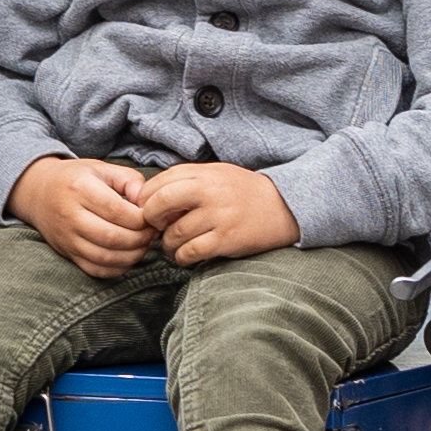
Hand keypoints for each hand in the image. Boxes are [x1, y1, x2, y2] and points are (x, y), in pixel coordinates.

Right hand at [9, 154, 152, 277]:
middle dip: (140, 239)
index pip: (117, 211)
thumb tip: (147, 201)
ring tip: (143, 244)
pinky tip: (128, 256)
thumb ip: (129, 180)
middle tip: (152, 233)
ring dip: (132, 256)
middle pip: (112, 237)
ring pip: (105, 257)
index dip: (141, 219)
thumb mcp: (102, 168)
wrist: (39, 192)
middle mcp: (70, 215)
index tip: (152, 217)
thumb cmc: (76, 179)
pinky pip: (95, 270)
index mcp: (80, 189)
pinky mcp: (67, 253)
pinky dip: (117, 268)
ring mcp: (67, 238)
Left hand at [142, 160, 300, 264]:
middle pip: (161, 202)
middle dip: (150, 218)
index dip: (146, 197)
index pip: (161, 181)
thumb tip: (152, 199)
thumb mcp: (217, 175)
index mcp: (205, 173)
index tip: (146, 209)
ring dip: (167, 244)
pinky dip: (182, 257)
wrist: (284, 207)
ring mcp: (219, 216)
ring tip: (173, 246)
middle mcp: (210, 192)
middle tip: (155, 226)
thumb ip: (188, 181)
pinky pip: (191, 252)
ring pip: (175, 233)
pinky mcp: (227, 239)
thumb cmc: (244, 193)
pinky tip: (185, 256)